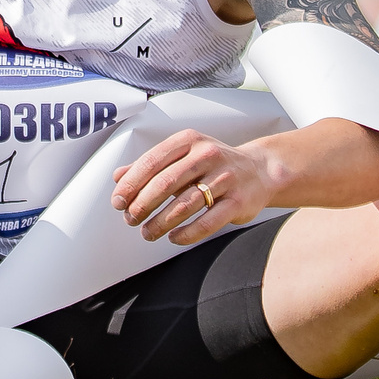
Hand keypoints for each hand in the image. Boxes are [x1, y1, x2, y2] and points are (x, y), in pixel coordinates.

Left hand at [111, 129, 276, 247]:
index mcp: (190, 140)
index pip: (152, 161)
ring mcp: (225, 178)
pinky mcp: (238, 202)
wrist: (261, 171)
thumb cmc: (213, 164)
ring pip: (184, 204)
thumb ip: (151, 165)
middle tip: (130, 220)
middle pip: (165, 183)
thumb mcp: (183, 155)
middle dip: (142, 205)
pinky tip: (173, 238)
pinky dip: (187, 234)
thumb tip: (118, 177)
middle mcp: (207, 155)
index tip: (118, 202)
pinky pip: (207, 222)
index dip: (131, 184)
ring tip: (147, 233)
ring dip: (160, 223)